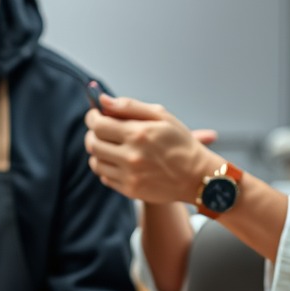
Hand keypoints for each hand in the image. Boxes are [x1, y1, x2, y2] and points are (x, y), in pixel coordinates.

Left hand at [84, 94, 221, 204]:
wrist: (197, 177)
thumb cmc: (181, 143)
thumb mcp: (162, 116)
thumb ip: (130, 106)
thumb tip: (103, 100)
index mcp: (139, 134)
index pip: (99, 125)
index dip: (92, 118)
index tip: (94, 115)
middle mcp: (131, 156)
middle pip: (93, 144)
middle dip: (92, 134)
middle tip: (99, 129)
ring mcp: (130, 176)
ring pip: (96, 162)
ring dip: (97, 151)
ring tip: (109, 145)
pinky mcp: (130, 190)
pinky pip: (105, 177)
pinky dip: (106, 168)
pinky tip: (118, 161)